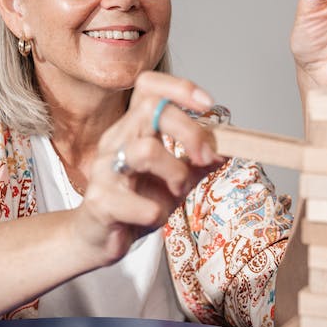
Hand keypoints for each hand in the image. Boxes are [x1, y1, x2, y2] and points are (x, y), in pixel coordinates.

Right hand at [77, 72, 222, 264]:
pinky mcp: (100, 202)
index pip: (148, 87)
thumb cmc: (136, 203)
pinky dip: (157, 214)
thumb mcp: (175, 179)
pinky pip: (141, 204)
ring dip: (176, 173)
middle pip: (151, 110)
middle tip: (206, 158)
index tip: (208, 105)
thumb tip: (227, 149)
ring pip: (146, 151)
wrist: (99, 239)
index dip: (179, 88)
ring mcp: (105, 170)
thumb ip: (198, 163)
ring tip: (178, 191)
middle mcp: (115, 141)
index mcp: (133, 129)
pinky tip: (152, 217)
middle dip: (190, 132)